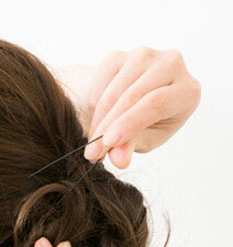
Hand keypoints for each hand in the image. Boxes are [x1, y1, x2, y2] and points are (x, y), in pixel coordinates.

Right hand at [84, 46, 201, 167]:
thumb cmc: (149, 125)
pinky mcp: (120, 54)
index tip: (107, 144)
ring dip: (98, 119)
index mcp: (187, 89)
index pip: (156, 104)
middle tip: (92, 152)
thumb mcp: (146, 139)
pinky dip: (94, 103)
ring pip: (114, 89)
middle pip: (133, 96)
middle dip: (108, 126)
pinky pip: (101, 79)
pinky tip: (96, 119)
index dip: (129, 124)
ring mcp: (144, 55)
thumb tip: (118, 160)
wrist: (135, 104)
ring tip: (92, 142)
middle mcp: (171, 64)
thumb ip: (132, 146)